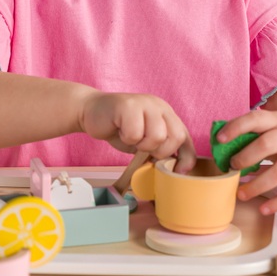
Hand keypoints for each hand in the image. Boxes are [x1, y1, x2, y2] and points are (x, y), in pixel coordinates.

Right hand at [79, 92, 195, 171]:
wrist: (90, 111)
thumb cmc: (119, 128)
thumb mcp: (144, 140)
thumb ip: (160, 148)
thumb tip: (177, 170)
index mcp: (166, 113)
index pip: (185, 137)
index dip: (185, 158)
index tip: (177, 172)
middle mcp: (159, 106)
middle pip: (175, 137)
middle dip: (159, 152)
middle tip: (142, 148)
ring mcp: (144, 103)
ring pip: (157, 135)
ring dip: (141, 145)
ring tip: (130, 137)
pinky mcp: (128, 105)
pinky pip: (135, 133)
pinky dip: (126, 138)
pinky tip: (120, 130)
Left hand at [216, 109, 276, 214]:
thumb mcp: (273, 122)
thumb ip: (251, 131)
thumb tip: (221, 142)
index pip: (255, 119)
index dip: (236, 128)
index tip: (219, 139)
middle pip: (267, 144)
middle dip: (246, 157)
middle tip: (233, 166)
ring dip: (258, 185)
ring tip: (240, 193)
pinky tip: (263, 209)